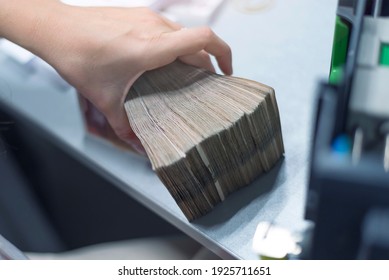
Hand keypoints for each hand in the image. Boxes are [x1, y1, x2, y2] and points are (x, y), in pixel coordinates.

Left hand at [0, 1, 231, 152]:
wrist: (55, 27)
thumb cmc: (78, 58)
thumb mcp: (104, 98)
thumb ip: (125, 126)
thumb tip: (139, 147)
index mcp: (152, 48)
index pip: (204, 40)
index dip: (224, 53)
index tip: (227, 71)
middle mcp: (154, 28)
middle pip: (197, 43)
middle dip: (206, 63)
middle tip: (203, 85)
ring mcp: (146, 17)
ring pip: (182, 35)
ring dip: (189, 54)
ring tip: (183, 74)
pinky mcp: (138, 13)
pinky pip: (167, 29)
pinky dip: (173, 45)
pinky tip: (160, 61)